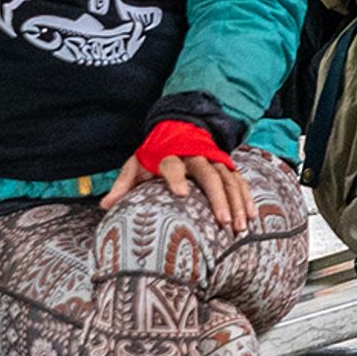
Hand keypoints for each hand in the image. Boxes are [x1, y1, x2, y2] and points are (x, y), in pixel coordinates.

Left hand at [109, 153, 256, 232]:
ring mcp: (214, 159)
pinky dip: (246, 199)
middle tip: (222, 221)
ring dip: (236, 203)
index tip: (180, 194)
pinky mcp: (226, 165)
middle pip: (209, 175)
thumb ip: (123, 184)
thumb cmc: (155, 153)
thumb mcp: (136, 164)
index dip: (176, 178)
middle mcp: (195, 155)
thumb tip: (105, 206)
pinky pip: (239, 181)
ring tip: (239, 227)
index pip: (172, 165)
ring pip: (228, 180)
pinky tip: (251, 218)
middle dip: (217, 197)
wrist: (180, 128)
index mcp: (170, 154)